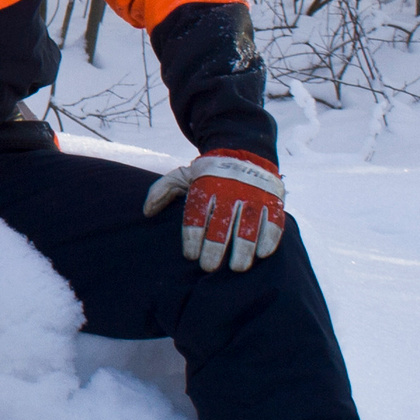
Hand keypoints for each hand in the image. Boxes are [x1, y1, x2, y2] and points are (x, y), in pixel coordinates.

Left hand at [143, 151, 284, 271]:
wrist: (244, 151)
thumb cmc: (209, 172)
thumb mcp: (183, 174)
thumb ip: (162, 190)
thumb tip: (146, 212)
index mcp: (205, 187)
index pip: (196, 215)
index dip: (192, 237)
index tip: (190, 255)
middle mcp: (229, 192)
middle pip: (221, 224)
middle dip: (214, 248)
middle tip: (209, 267)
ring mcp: (252, 196)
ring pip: (248, 226)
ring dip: (243, 249)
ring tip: (237, 268)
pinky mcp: (272, 201)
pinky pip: (273, 221)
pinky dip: (268, 238)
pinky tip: (261, 254)